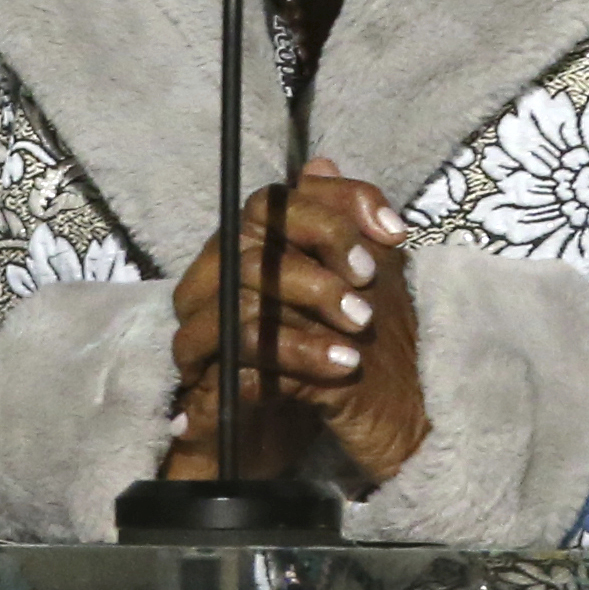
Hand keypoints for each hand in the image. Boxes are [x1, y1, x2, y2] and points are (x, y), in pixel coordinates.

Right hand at [168, 158, 428, 486]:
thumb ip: (341, 223)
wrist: (285, 427)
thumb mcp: (346, 284)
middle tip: (368, 298)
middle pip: (254, 244)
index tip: (392, 238)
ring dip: (307, 319)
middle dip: (319, 270)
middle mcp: (214, 270)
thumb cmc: (315, 346)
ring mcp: (199, 317)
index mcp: (248, 242)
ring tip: (357, 343)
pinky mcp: (196, 369)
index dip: (335, 211)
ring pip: (240, 298)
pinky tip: (336, 369)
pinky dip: (290, 358)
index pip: (276, 200)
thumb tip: (325, 162)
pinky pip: (233, 352)